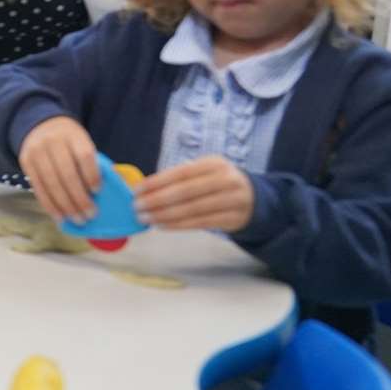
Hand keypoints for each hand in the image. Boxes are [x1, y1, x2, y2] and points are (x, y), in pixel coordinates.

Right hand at [19, 116, 100, 222]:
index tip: (98, 191)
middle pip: (67, 174)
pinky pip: (38, 188)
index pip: (84, 155)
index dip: (92, 175)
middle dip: (79, 198)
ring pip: (51, 184)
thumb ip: (89, 162)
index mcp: (73, 135)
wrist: (40, 125)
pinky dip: (50, 205)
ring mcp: (36, 152)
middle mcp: (53, 142)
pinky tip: (60, 216)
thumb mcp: (81, 142)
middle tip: (90, 214)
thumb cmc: (69, 141)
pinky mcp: (25, 162)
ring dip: (65, 206)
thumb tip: (99, 194)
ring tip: (77, 219)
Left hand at [132, 156, 253, 232]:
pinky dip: (178, 225)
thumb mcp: (204, 172)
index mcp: (215, 163)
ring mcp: (232, 200)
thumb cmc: (217, 184)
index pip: (182, 172)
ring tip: (145, 218)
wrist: (253, 198)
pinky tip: (162, 225)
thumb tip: (146, 189)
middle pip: (186, 191)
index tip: (137, 190)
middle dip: (157, 200)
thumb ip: (180, 177)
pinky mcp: (233, 218)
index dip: (157, 182)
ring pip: (192, 209)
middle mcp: (226, 179)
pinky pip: (201, 223)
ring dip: (165, 215)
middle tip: (137, 207)